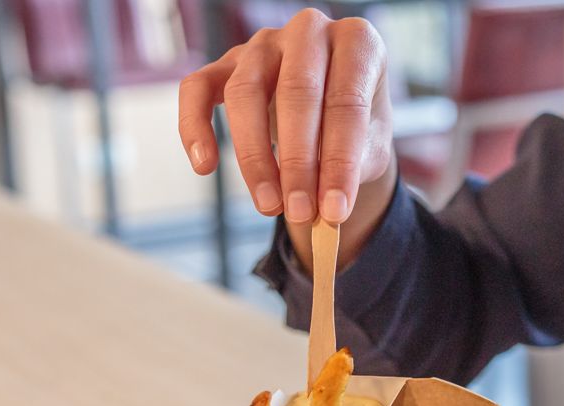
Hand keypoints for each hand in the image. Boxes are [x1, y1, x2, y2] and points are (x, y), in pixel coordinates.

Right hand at [178, 9, 396, 263]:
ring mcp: (264, 43)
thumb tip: (324, 214)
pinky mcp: (226, 62)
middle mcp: (309, 32)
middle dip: (298, 164)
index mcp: (357, 43)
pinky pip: (197, 88)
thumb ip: (349, 174)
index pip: (347, 102)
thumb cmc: (356, 130)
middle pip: (296, 93)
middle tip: (300, 213)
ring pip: (245, 92)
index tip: (335, 211)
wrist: (334, 118)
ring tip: (269, 206)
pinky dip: (195, 127)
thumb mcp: (368, 150)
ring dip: (254, 157)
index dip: (340, 162)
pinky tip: (205, 167)